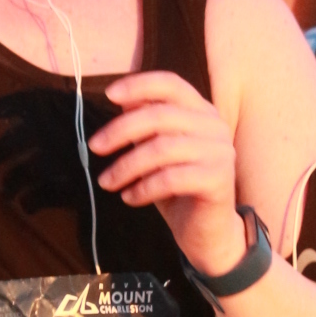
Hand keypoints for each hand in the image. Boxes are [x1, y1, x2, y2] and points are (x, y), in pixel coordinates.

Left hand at [88, 71, 245, 277]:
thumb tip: (122, 101)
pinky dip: (143, 188)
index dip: (139, 85)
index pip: (171, 84)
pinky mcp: (218, 180)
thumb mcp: (157, 153)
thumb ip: (145, 126)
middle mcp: (215, 126)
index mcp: (202, 111)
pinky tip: (129, 198)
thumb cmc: (178, 189)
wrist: (208, 233)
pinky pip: (170, 178)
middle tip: (95, 147)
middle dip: (120, 130)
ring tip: (106, 182)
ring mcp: (220, 152)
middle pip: (160, 115)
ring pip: (162, 149)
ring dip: (126, 165)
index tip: (108, 95)